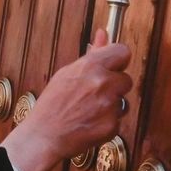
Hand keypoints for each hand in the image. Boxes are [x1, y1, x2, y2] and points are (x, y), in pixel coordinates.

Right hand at [1, 28, 131, 170]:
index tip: (112, 68)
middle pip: (126, 79)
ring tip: (89, 111)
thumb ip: (91, 54)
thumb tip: (103, 34)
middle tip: (93, 95)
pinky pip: (118, 120)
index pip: (123, 52)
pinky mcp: (112, 125)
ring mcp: (109, 105)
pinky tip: (90, 123)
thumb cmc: (52, 105)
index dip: (118, 61)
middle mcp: (103, 83)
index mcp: (91, 66)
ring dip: (111, 106)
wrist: (44, 136)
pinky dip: (107, 123)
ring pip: (123, 101)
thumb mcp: (66, 74)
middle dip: (114, 87)